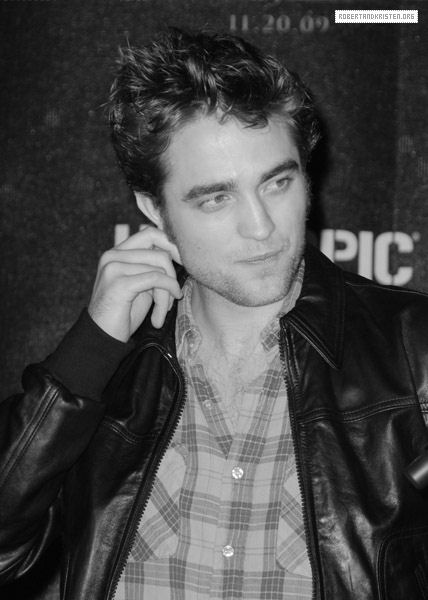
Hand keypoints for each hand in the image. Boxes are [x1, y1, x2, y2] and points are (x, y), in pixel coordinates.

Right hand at [88, 226, 182, 341]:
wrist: (102, 337)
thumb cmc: (123, 312)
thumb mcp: (141, 283)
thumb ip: (152, 266)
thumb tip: (176, 252)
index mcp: (117, 252)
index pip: (151, 233)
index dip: (172, 245)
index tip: (184, 264)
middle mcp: (113, 255)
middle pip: (159, 250)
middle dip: (173, 272)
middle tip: (175, 293)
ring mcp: (114, 267)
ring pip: (160, 268)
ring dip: (168, 292)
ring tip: (164, 309)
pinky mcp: (119, 283)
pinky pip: (156, 279)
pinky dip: (166, 294)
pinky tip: (163, 311)